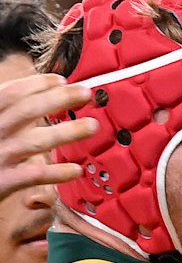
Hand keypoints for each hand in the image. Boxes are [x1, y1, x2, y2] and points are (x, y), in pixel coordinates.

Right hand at [0, 73, 96, 198]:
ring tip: (92, 127)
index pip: (11, 93)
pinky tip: (77, 170)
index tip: (62, 80)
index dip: (37, 84)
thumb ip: (7, 114)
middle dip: (59, 99)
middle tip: (87, 93)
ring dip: (67, 132)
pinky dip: (56, 173)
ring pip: (35, 141)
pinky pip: (34, 175)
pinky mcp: (2, 182)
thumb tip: (38, 96)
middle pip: (27, 110)